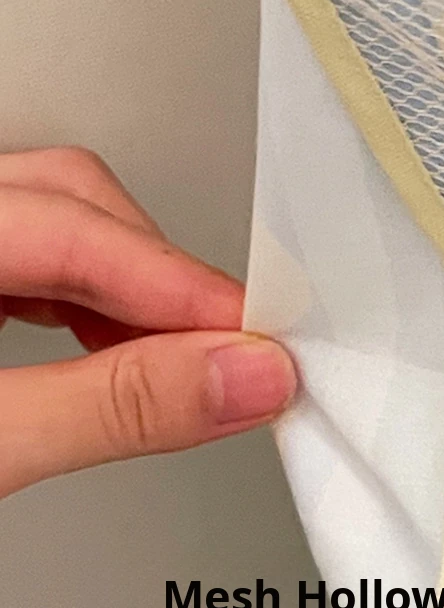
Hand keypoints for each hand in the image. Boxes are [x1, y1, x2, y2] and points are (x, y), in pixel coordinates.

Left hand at [0, 149, 294, 495]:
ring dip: (121, 290)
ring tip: (170, 360)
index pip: (77, 227)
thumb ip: (109, 407)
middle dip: (156, 278)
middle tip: (223, 355)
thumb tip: (239, 378)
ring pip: (50, 220)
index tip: (256, 346)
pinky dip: (72, 302)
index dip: (177, 289)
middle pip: (73, 200)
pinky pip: (20, 255)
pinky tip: (101, 351)